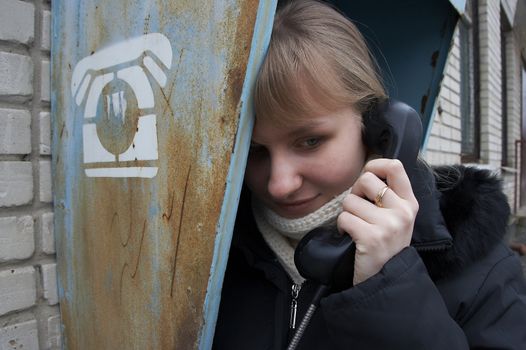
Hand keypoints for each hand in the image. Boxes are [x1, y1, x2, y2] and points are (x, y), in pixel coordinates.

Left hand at [337, 159, 418, 284]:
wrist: (386, 280)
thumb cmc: (385, 245)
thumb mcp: (397, 218)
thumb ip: (388, 195)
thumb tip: (369, 170)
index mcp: (409, 203)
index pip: (395, 166)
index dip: (375, 165)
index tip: (367, 176)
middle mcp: (403, 212)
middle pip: (366, 180)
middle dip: (355, 192)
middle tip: (358, 210)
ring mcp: (388, 225)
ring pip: (350, 200)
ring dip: (347, 213)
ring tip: (356, 227)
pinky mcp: (372, 237)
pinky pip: (344, 218)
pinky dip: (341, 227)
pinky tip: (350, 237)